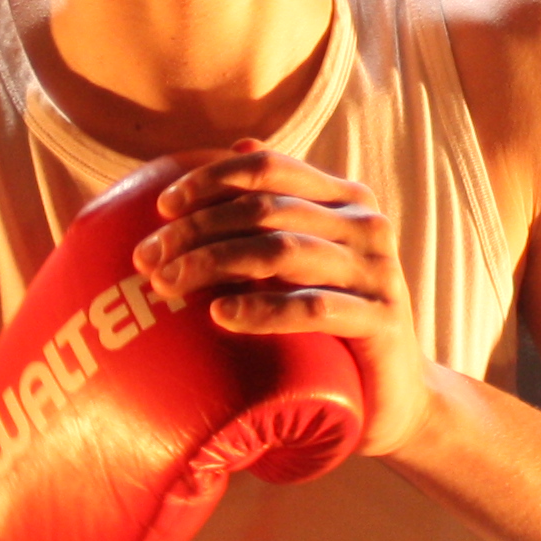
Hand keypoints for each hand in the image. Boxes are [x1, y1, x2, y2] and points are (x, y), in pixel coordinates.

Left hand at [135, 142, 433, 457]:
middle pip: (266, 210)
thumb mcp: (311, 258)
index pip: (271, 169)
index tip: (162, 206)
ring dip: (213, 263)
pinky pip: (312, 308)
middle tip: (145, 259)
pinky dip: (261, 309)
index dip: (212, 179)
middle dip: (196, 229)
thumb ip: (283, 208)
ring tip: (166, 285)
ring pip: (282, 252)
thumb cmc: (335, 322)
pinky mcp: (381, 321)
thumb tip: (240, 144)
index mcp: (346, 199)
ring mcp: (377, 272)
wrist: (394, 396)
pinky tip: (220, 315)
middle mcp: (366, 225)